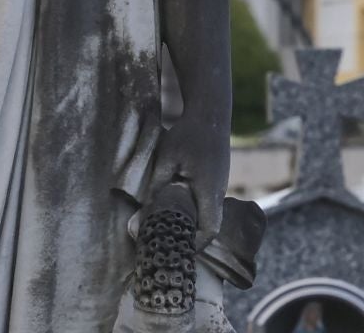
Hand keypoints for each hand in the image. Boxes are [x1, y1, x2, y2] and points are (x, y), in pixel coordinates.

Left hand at [148, 114, 228, 241]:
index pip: (210, 229)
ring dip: (192, 222)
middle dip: (192, 237)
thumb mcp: (167, 159)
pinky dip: (194, 209)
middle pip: (209, 225)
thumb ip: (157, 187)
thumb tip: (143, 213)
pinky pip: (207, 202)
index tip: (179, 250)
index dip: (197, 244)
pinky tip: (176, 206)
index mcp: (209, 191)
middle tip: (169, 242)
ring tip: (168, 226)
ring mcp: (220, 186)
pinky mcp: (216, 179)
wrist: (210, 114)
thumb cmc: (188, 135)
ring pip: (208, 213)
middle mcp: (219, 192)